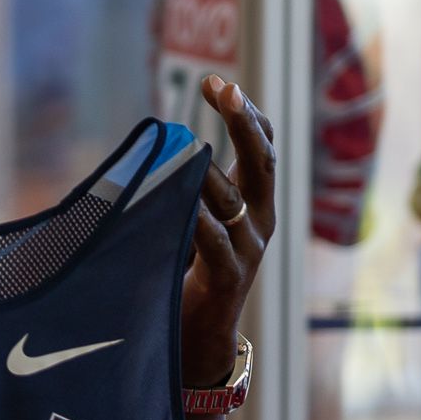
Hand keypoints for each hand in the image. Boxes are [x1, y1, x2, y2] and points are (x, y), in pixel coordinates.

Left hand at [182, 76, 276, 386]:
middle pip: (262, 161)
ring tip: (187, 149)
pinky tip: (181, 203)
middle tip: (224, 88)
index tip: (217, 82)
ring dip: (208, 173)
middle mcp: (261, 221)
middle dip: (243, 122)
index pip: (262, 147)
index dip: (246, 113)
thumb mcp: (195, 221)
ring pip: (234, 199)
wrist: (200, 337)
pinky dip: (197, 219)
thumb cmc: (192, 272)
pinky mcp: (229, 278)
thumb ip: (188, 189)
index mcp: (255, 203)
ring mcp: (249, 249)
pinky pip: (215, 241)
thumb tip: (158, 147)